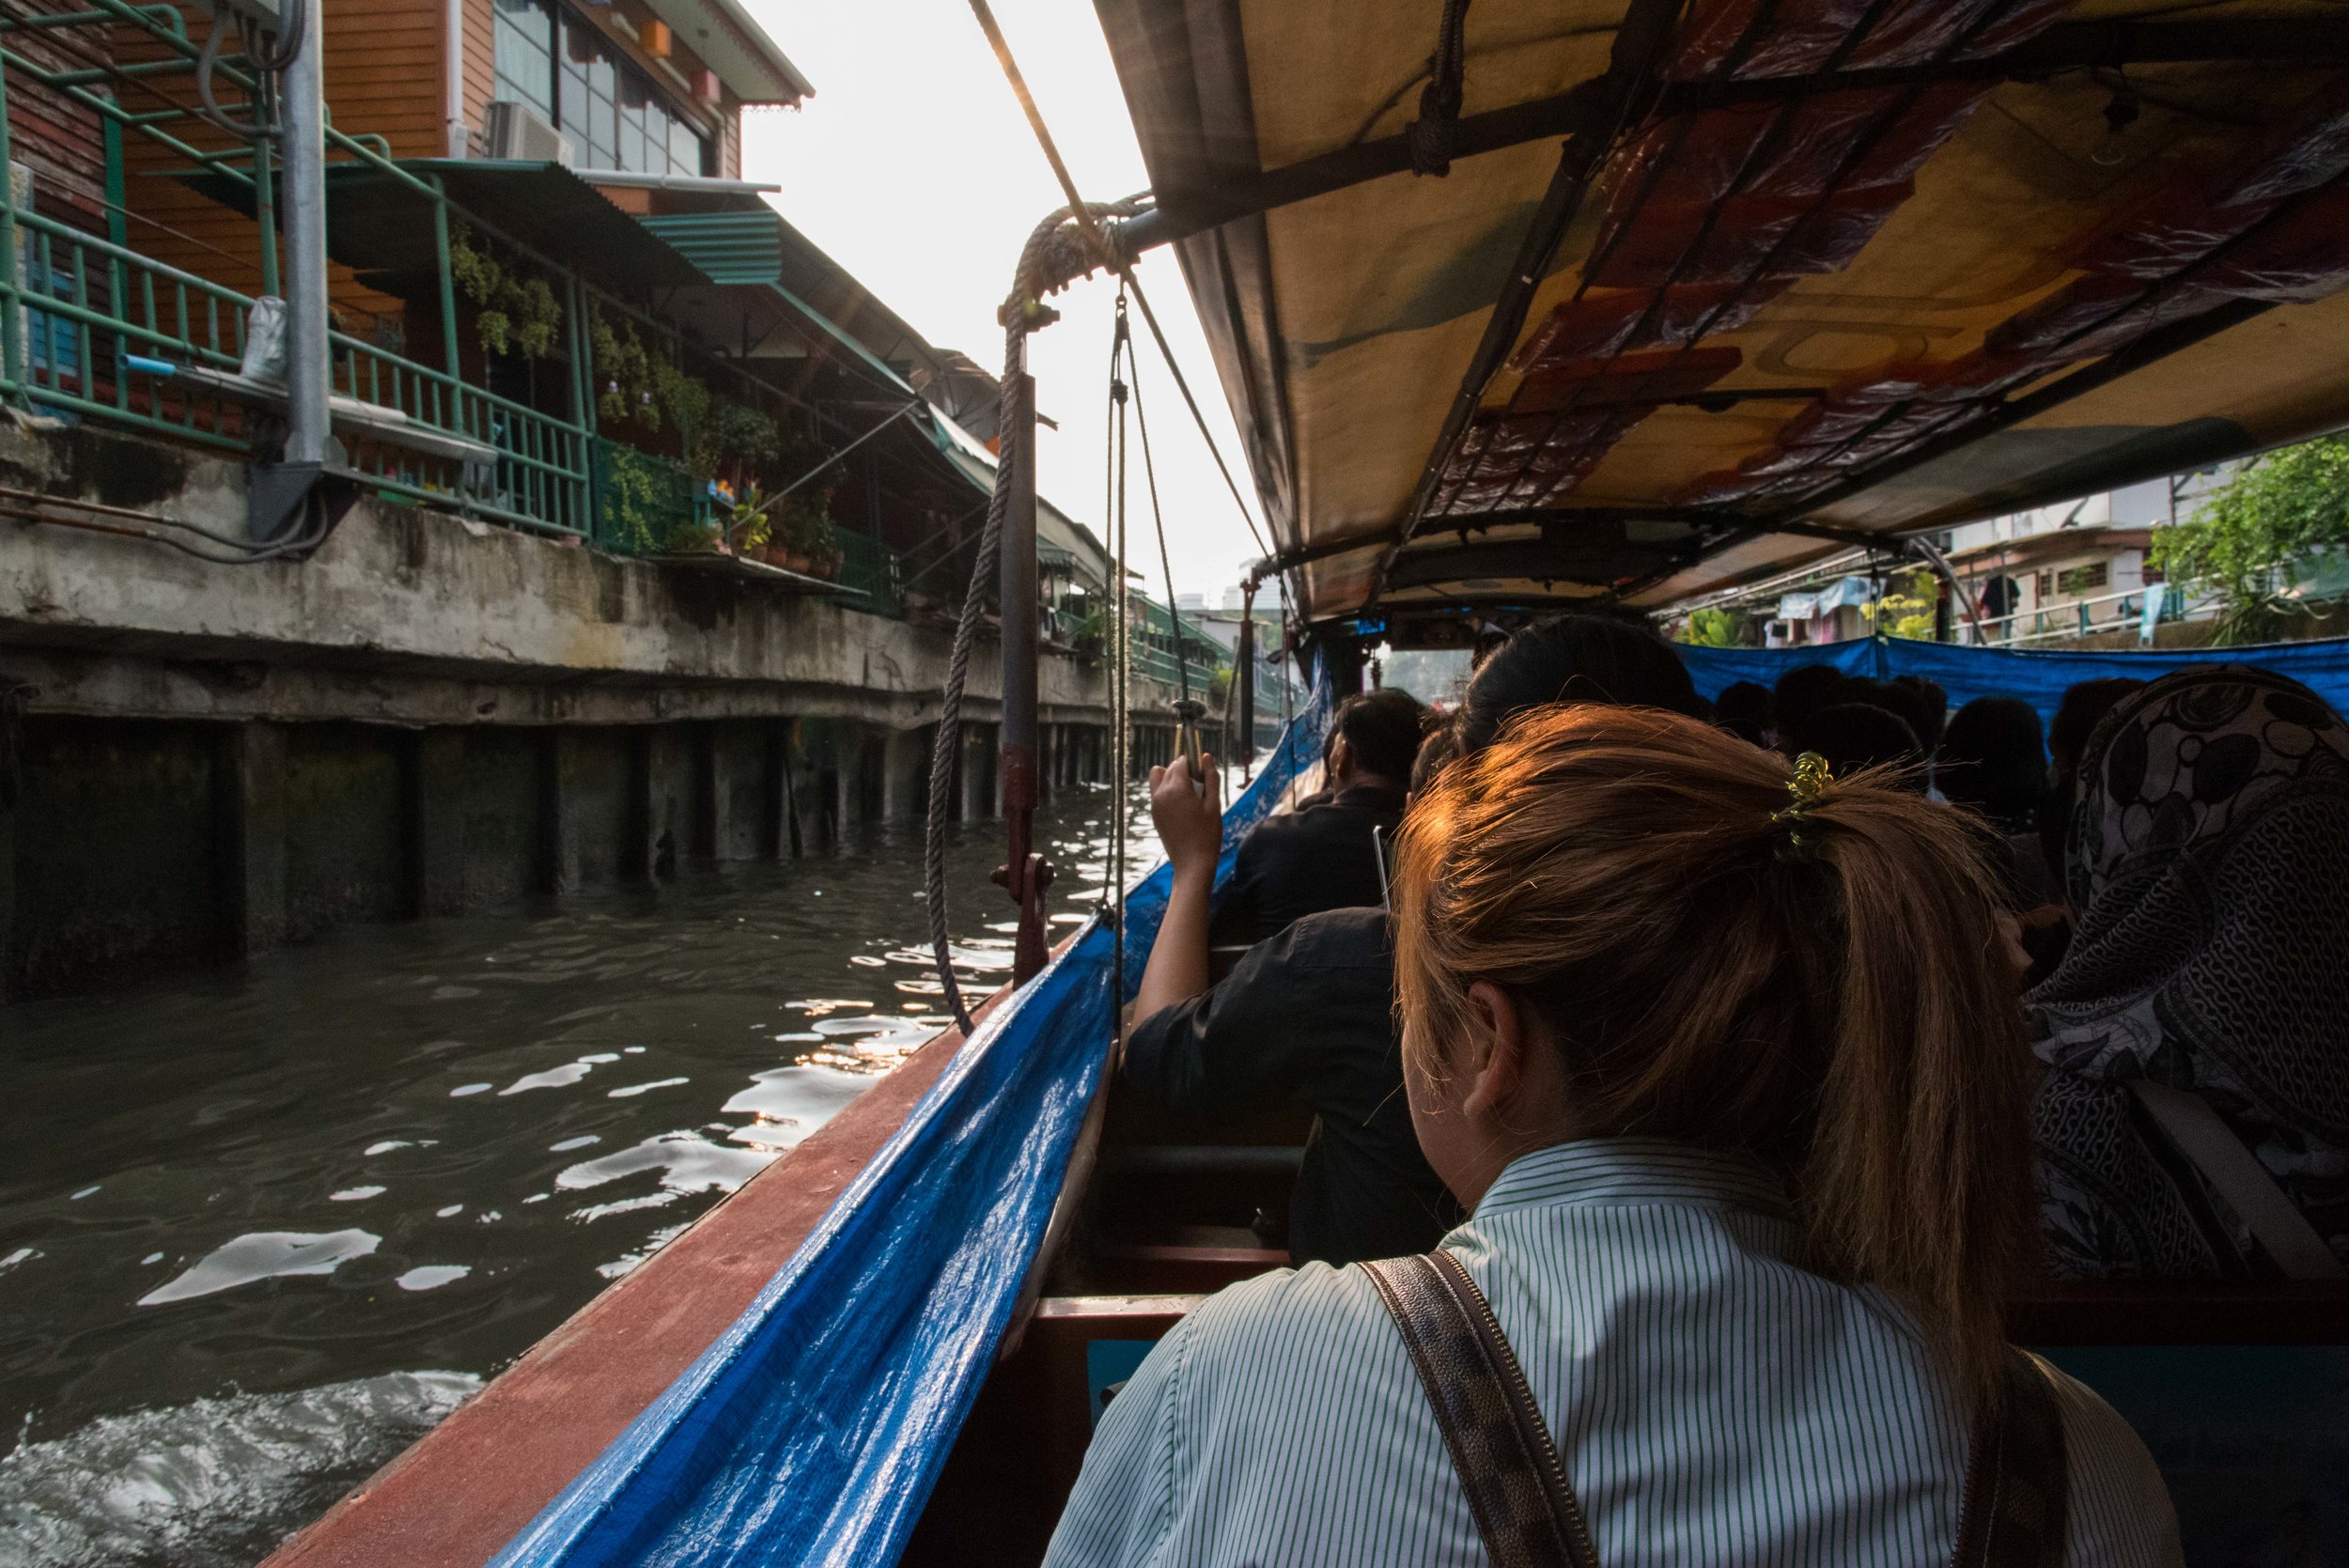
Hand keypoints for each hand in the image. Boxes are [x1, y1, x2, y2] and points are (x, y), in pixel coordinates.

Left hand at [1149, 753, 1221, 877]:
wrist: (1192, 863)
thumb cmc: (1207, 834)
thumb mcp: (1214, 804)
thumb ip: (1211, 778)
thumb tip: (1206, 756)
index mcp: (1176, 789)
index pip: (1181, 762)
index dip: (1194, 764)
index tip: (1204, 775)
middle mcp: (1161, 794)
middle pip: (1170, 768)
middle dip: (1185, 771)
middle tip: (1201, 789)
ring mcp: (1155, 805)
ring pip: (1159, 778)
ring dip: (1173, 779)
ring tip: (1190, 796)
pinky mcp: (1154, 814)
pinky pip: (1158, 793)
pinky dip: (1168, 792)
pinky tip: (1184, 807)